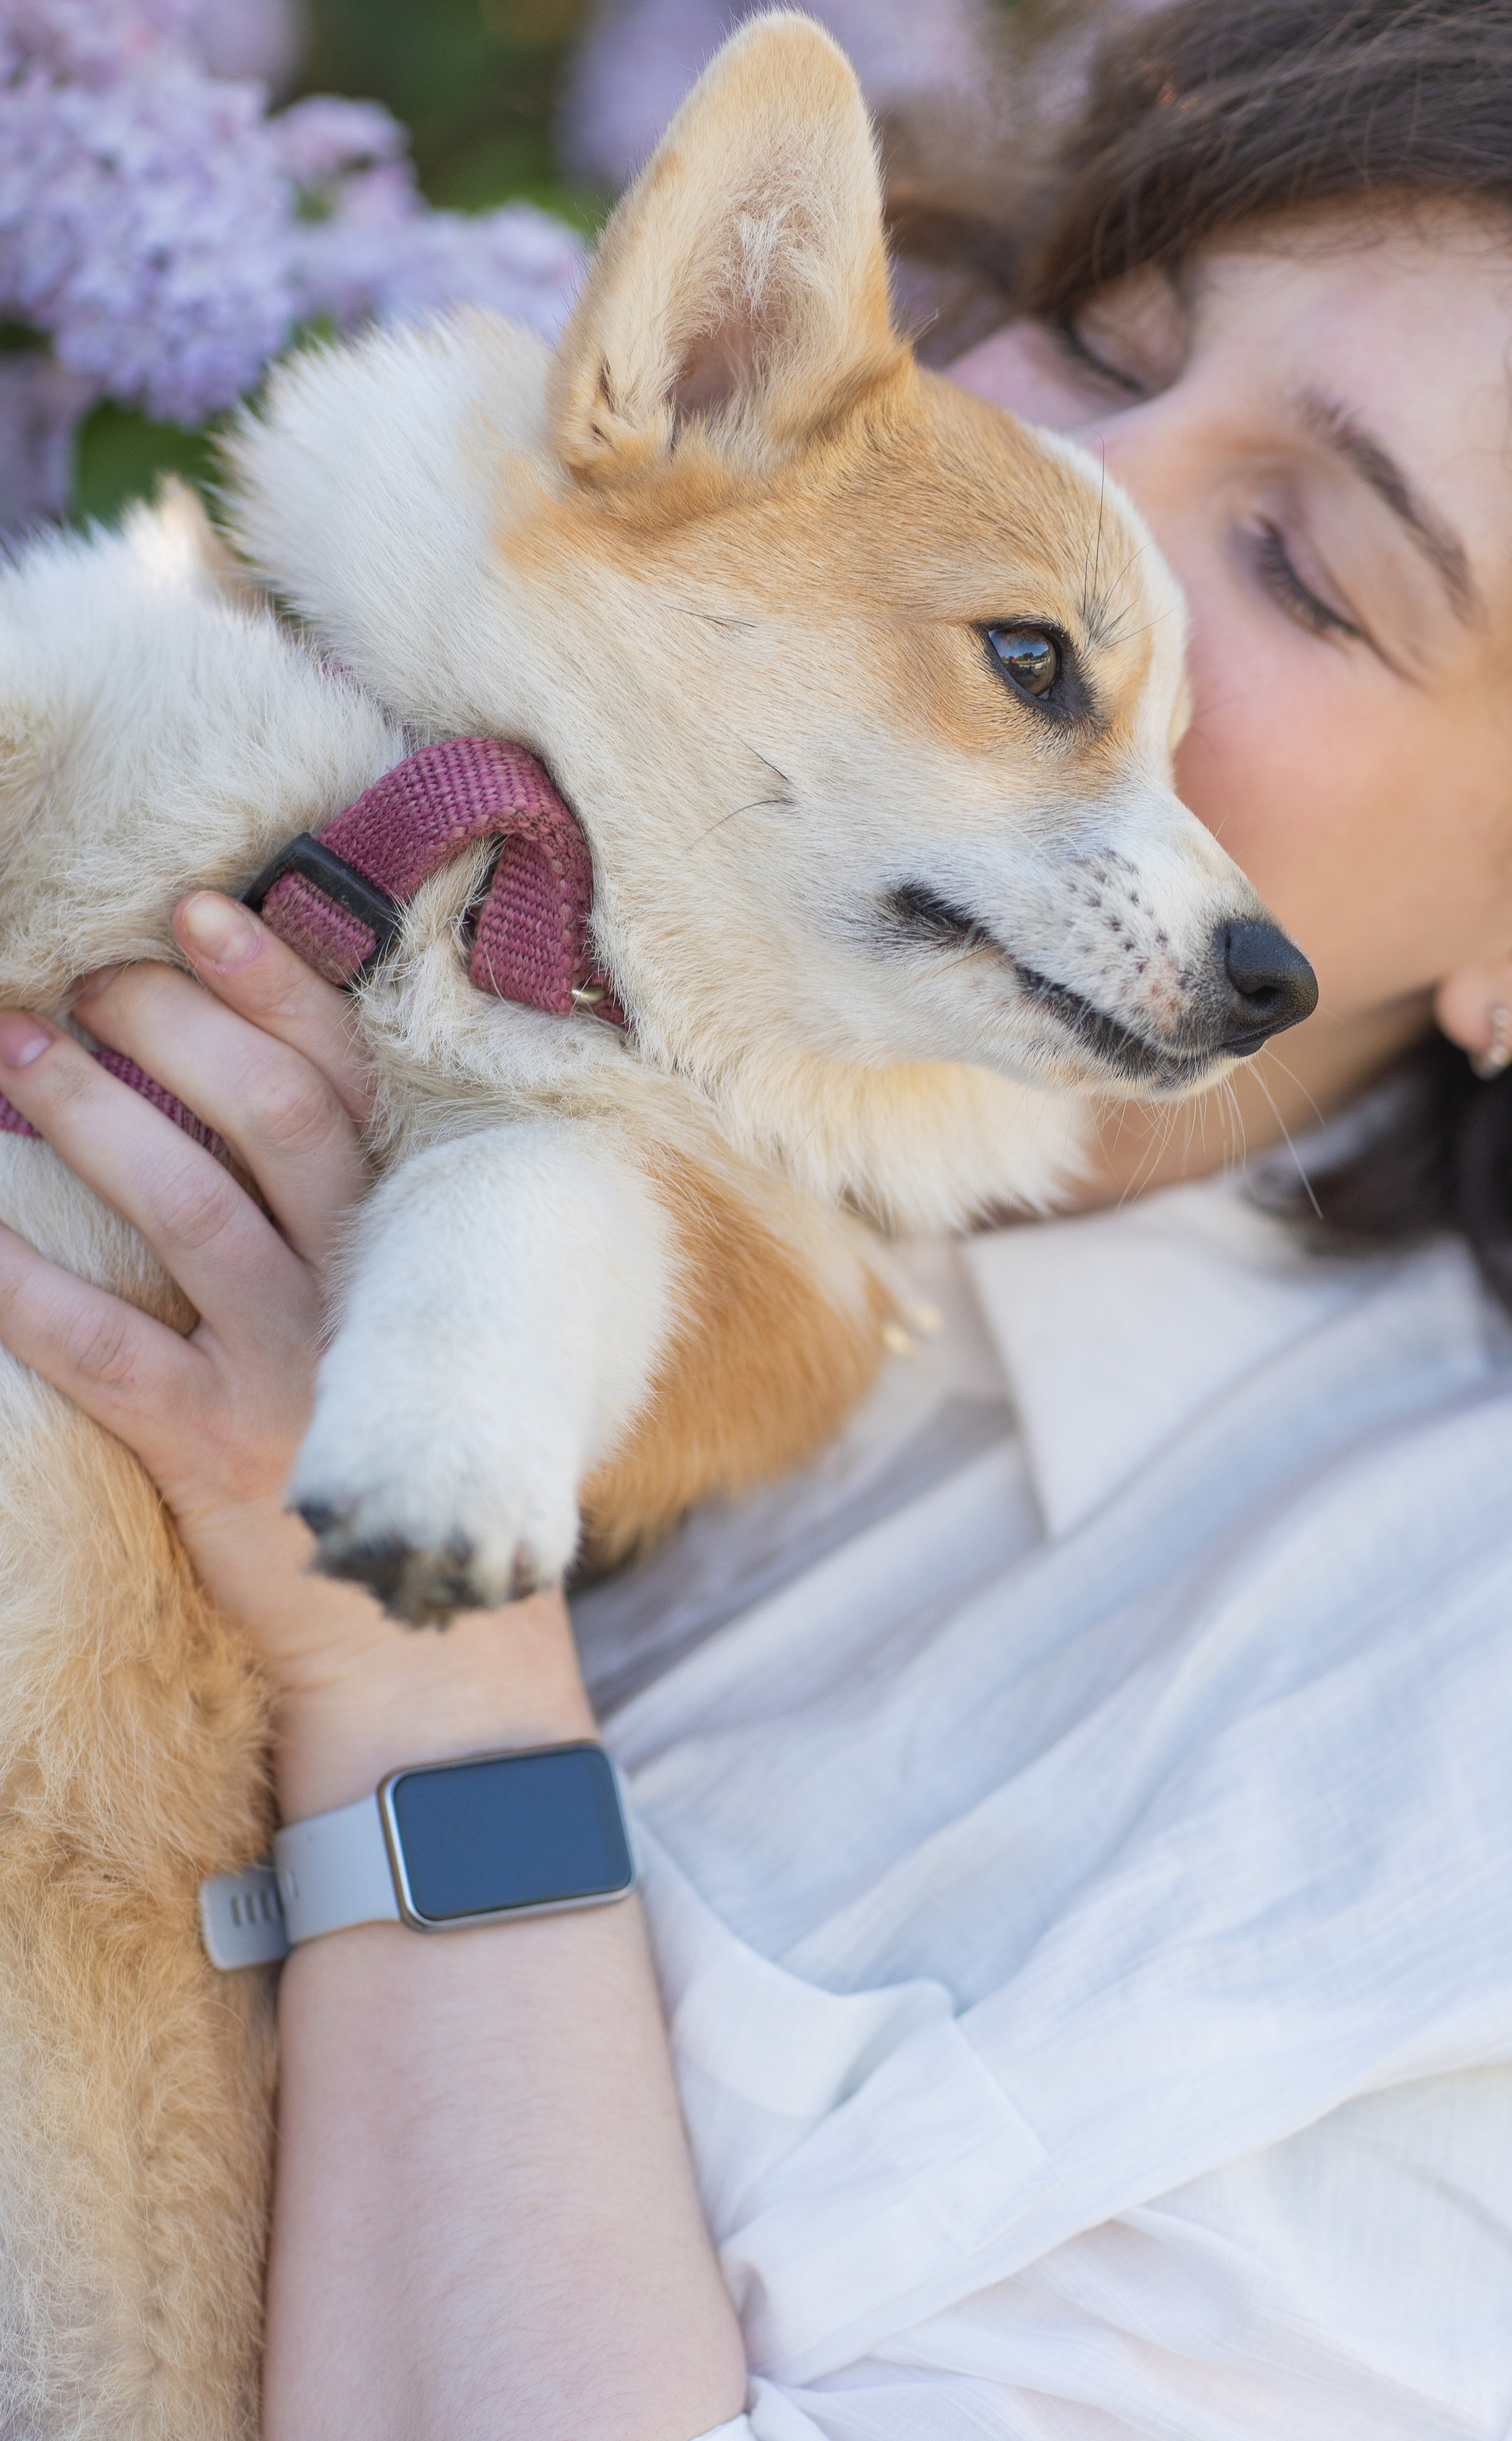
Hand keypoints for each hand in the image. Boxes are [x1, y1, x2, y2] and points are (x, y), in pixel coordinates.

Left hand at [0, 895, 593, 1812]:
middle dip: (169, 1030)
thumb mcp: (425, 1310)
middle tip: (82, 978)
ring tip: (16, 1053)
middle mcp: (365, 1287)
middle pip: (271, 1118)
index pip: (351, 1079)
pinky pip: (105, 1351)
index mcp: (420, 1235)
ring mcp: (294, 1370)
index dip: (276, 986)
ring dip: (93, 1116)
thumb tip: (245, 1072)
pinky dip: (26, 1283)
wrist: (425, 1646)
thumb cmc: (404, 1440)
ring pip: (188, 1209)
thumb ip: (367, 1206)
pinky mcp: (218, 1454)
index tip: (197, 910)